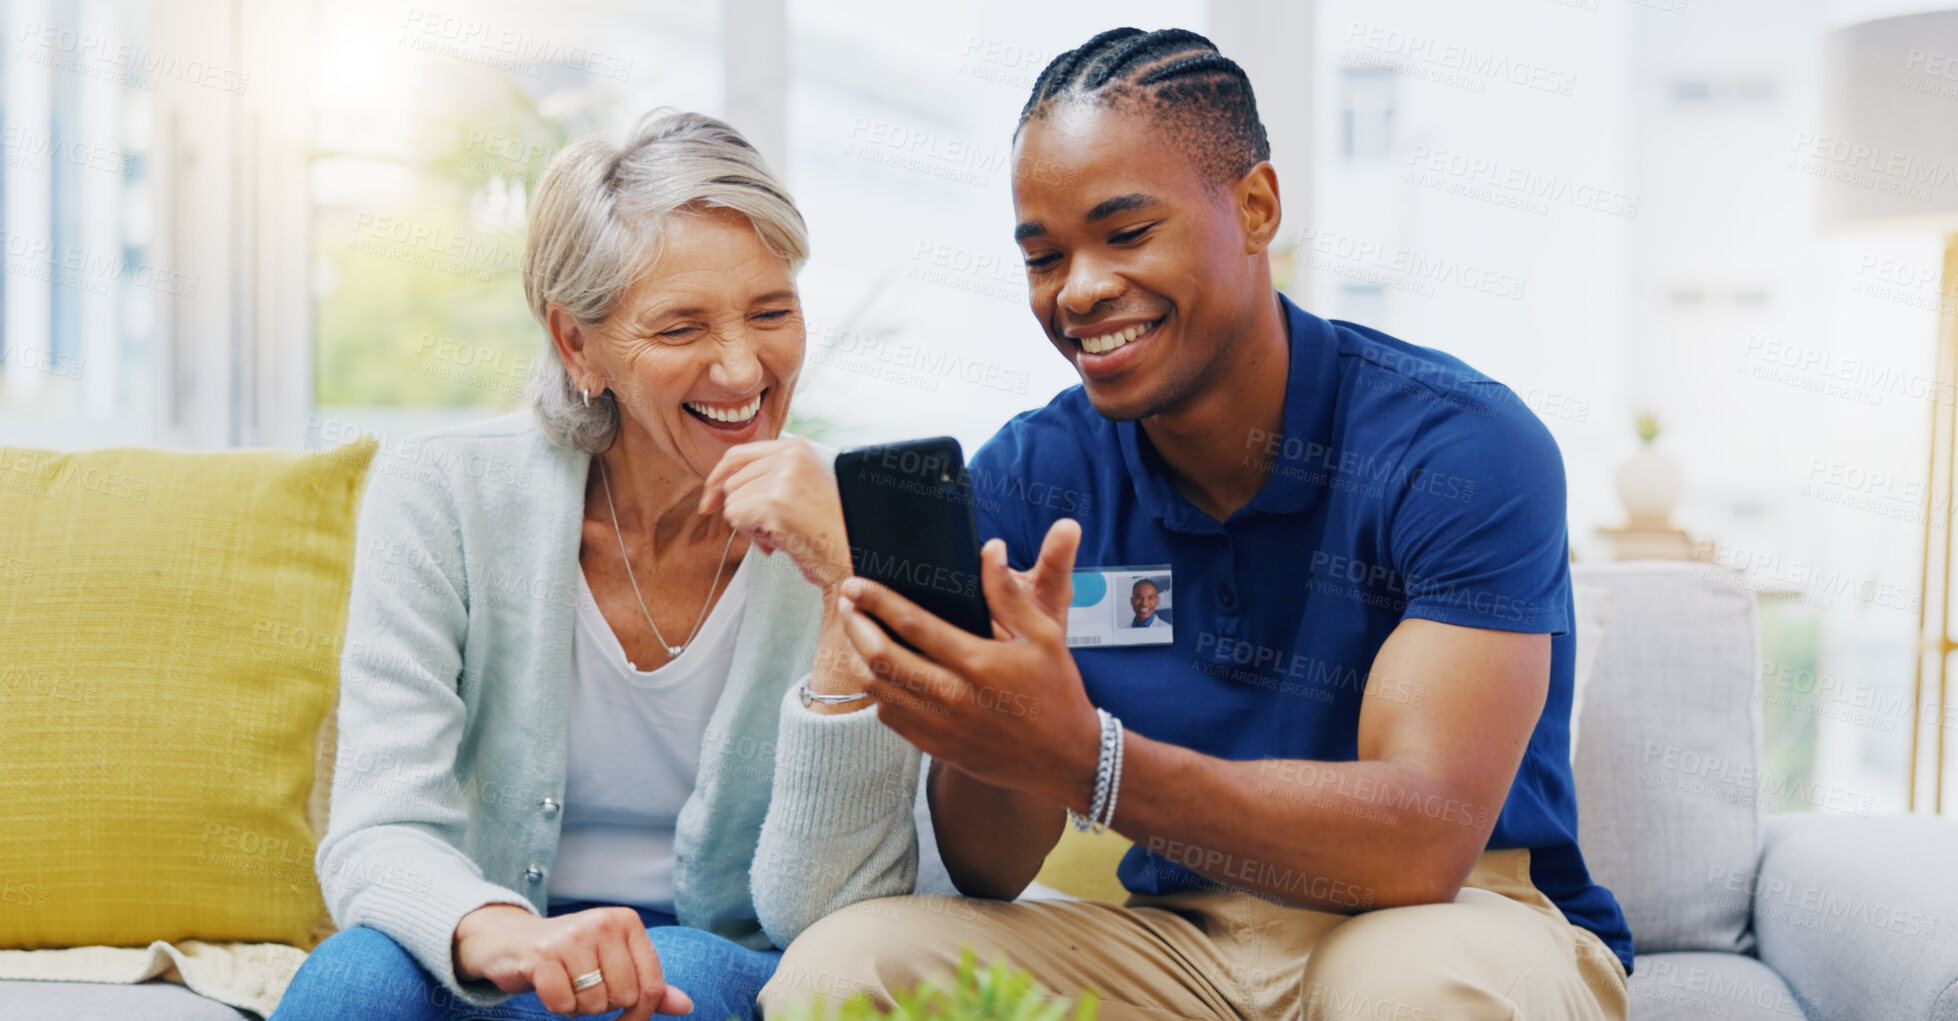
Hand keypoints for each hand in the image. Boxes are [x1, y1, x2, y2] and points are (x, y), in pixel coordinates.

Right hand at [452, 904, 692, 1019]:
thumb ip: (649, 984)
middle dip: (603, 1005)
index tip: (626, 1019)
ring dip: (578, 1006)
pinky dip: (556, 1006)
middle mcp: (603, 922)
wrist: (512, 941)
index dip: (641, 1013)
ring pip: (594, 1003)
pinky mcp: (542, 955)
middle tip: (584, 987)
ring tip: (566, 983)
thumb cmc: (571, 956)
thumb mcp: (614, 962)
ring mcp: (572, 936)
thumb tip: (686, 1007)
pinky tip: (549, 986)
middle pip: (624, 997)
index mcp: (627, 922)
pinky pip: (563, 1004)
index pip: (652, 984)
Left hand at [699, 438, 851, 593]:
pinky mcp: (775, 502)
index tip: (710, 498)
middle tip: (773, 527)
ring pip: (732, 501)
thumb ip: (768, 476)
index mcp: (796, 448)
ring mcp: (782, 478)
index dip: (718, 478)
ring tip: (781, 532)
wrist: (851, 553)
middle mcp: (789, 457)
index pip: (738, 454)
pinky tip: (778, 539)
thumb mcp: (801, 487)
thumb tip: (720, 487)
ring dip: (750, 525)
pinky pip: (736, 517)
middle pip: (732, 481)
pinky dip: (751, 534)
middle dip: (744, 509)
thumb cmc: (829, 529)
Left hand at [837, 518, 1101, 805]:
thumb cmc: (1057, 691)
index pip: (913, 624)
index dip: (877, 601)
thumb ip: (1009, 594)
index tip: (856, 585)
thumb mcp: (1044, 635)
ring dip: (858, 658)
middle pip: (882, 657)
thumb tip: (990, 550)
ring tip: (855, 635)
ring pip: (879, 689)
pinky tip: (880, 673)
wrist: (1066, 758)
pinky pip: (890, 717)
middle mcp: (954, 696)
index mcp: (979, 662)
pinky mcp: (937, 748)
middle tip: (847, 604)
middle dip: (855, 625)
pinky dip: (877, 692)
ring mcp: (942, 726)